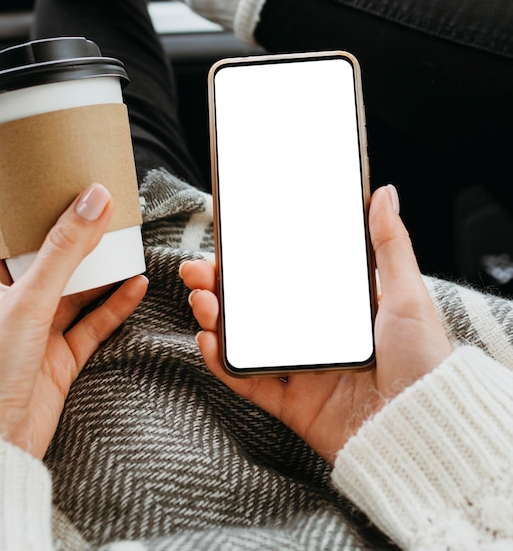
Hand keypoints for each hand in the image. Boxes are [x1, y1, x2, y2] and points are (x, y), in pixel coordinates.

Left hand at [0, 183, 147, 458]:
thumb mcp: (27, 299)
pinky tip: (135, 287)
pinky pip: (92, 324)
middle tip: (104, 210)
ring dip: (102, 271)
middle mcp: (12, 303)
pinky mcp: (59, 358)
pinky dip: (114, 306)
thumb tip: (92, 201)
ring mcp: (37, 331)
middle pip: (48, 259)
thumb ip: (64, 251)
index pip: (3, 232)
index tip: (57, 184)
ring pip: (76, 292)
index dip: (28, 207)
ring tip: (128, 243)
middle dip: (76, 237)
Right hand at [180, 184, 450, 462]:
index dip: (252, 261)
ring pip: (244, 340)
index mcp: (335, 310)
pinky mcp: (290, 402)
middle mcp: (312, 337)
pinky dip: (222, 363)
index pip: (284, 278)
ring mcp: (299, 368)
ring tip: (203, 301)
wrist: (422, 428)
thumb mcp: (408, 295)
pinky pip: (247, 381)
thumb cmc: (423, 362)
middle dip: (220, 286)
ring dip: (216, 318)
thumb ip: (390, 244)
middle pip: (255, 307)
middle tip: (198, 269)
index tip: (230, 243)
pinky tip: (209, 340)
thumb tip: (385, 193)